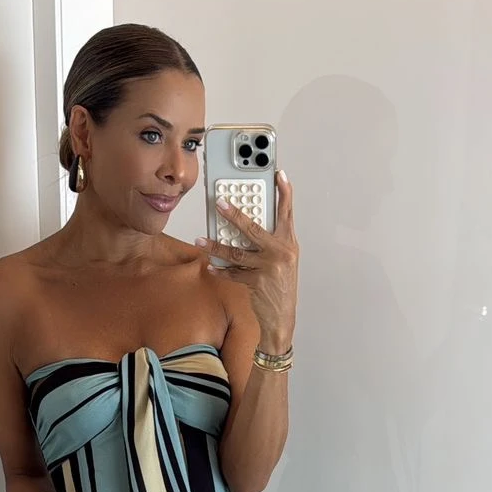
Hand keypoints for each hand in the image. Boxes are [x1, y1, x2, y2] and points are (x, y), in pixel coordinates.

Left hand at [196, 170, 298, 350]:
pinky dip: (220, 269)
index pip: (287, 212)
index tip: (278, 174)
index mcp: (289, 243)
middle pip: (254, 228)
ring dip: (216, 246)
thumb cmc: (280, 287)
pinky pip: (233, 272)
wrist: (282, 317)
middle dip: (235, 214)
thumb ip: (271, 241)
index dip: (284, 192)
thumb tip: (247, 224)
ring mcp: (269, 267)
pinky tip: (210, 264)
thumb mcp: (283, 260)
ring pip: (237, 252)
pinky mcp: (257, 282)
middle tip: (220, 203)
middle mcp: (281, 252)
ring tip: (202, 240)